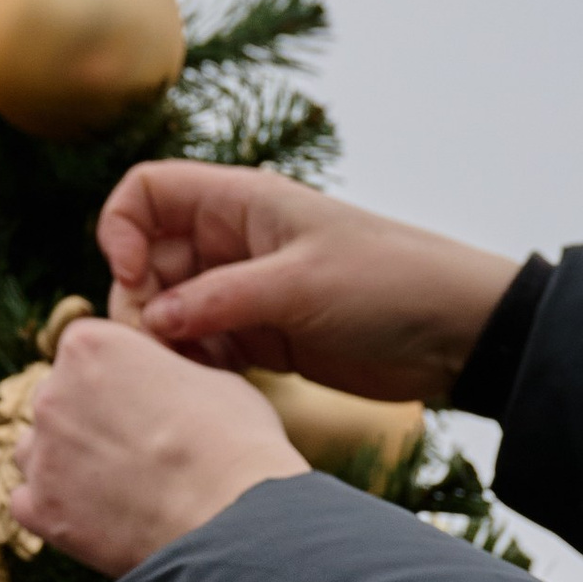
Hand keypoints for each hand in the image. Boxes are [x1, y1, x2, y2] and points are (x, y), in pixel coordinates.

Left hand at [10, 316, 308, 577]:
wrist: (232, 521)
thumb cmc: (236, 442)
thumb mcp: (212, 377)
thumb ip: (166, 371)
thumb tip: (160, 382)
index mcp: (89, 346)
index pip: (85, 350)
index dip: (117, 375)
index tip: (145, 399)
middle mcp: (52, 393)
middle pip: (58, 398)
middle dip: (89, 417)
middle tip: (140, 447)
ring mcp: (41, 453)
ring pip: (37, 449)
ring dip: (67, 461)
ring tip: (121, 485)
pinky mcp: (40, 509)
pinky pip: (30, 501)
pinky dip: (57, 507)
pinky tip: (99, 516)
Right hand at [96, 163, 519, 400]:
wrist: (461, 334)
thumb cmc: (392, 283)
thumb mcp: (300, 285)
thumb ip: (219, 300)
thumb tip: (152, 319)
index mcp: (242, 203)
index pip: (148, 193)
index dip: (121, 229)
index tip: (133, 277)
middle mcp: (233, 243)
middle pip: (147, 260)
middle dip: (140, 302)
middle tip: (158, 346)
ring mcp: (244, 292)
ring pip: (168, 309)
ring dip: (164, 342)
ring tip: (186, 373)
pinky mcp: (260, 338)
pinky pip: (201, 347)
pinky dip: (193, 367)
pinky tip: (209, 388)